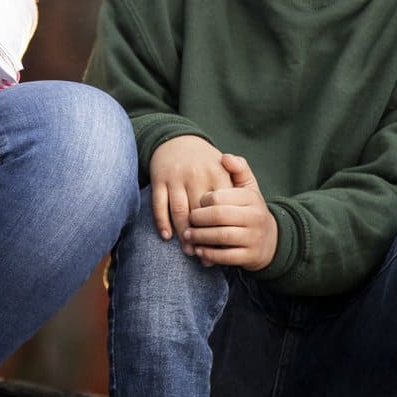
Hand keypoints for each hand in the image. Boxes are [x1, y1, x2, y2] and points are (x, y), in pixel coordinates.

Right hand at [149, 135, 232, 254]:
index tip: (224, 247)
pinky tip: (166, 236)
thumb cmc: (205, 161)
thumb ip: (235, 190)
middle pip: (200, 212)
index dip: (222, 228)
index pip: (222, 207)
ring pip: (179, 211)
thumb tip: (238, 221)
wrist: (177, 140)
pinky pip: (159, 204)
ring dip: (183, 234)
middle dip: (203, 236)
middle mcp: (197, 175)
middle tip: (204, 256)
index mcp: (217, 172)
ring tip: (189, 250)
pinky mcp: (160, 179)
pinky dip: (162, 221)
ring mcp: (177, 177)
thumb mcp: (224, 167)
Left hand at [186, 154, 277, 271]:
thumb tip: (225, 157)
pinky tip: (200, 251)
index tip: (196, 203)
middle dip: (198, 220)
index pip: (220, 197)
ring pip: (221, 237)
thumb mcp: (248, 188)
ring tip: (189, 236)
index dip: (203, 201)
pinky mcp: (250, 256)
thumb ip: (238, 169)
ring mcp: (254, 237)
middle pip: (219, 216)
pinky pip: (225, 256)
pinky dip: (209, 254)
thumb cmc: (250, 210)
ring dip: (200, 237)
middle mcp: (255, 216)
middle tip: (188, 221)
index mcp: (251, 197)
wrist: (270, 240)